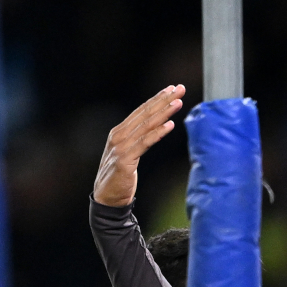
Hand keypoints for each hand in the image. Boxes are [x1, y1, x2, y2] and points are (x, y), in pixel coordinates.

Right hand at [93, 85, 186, 206]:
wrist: (107, 197)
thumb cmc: (120, 176)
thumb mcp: (129, 153)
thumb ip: (139, 139)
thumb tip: (158, 126)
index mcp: (120, 132)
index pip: (142, 111)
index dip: (157, 98)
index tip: (172, 88)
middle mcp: (119, 135)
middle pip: (145, 113)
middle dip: (163, 99)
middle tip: (179, 88)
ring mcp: (121, 147)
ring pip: (146, 125)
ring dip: (163, 112)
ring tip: (177, 102)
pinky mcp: (125, 160)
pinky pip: (144, 143)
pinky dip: (157, 133)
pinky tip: (169, 125)